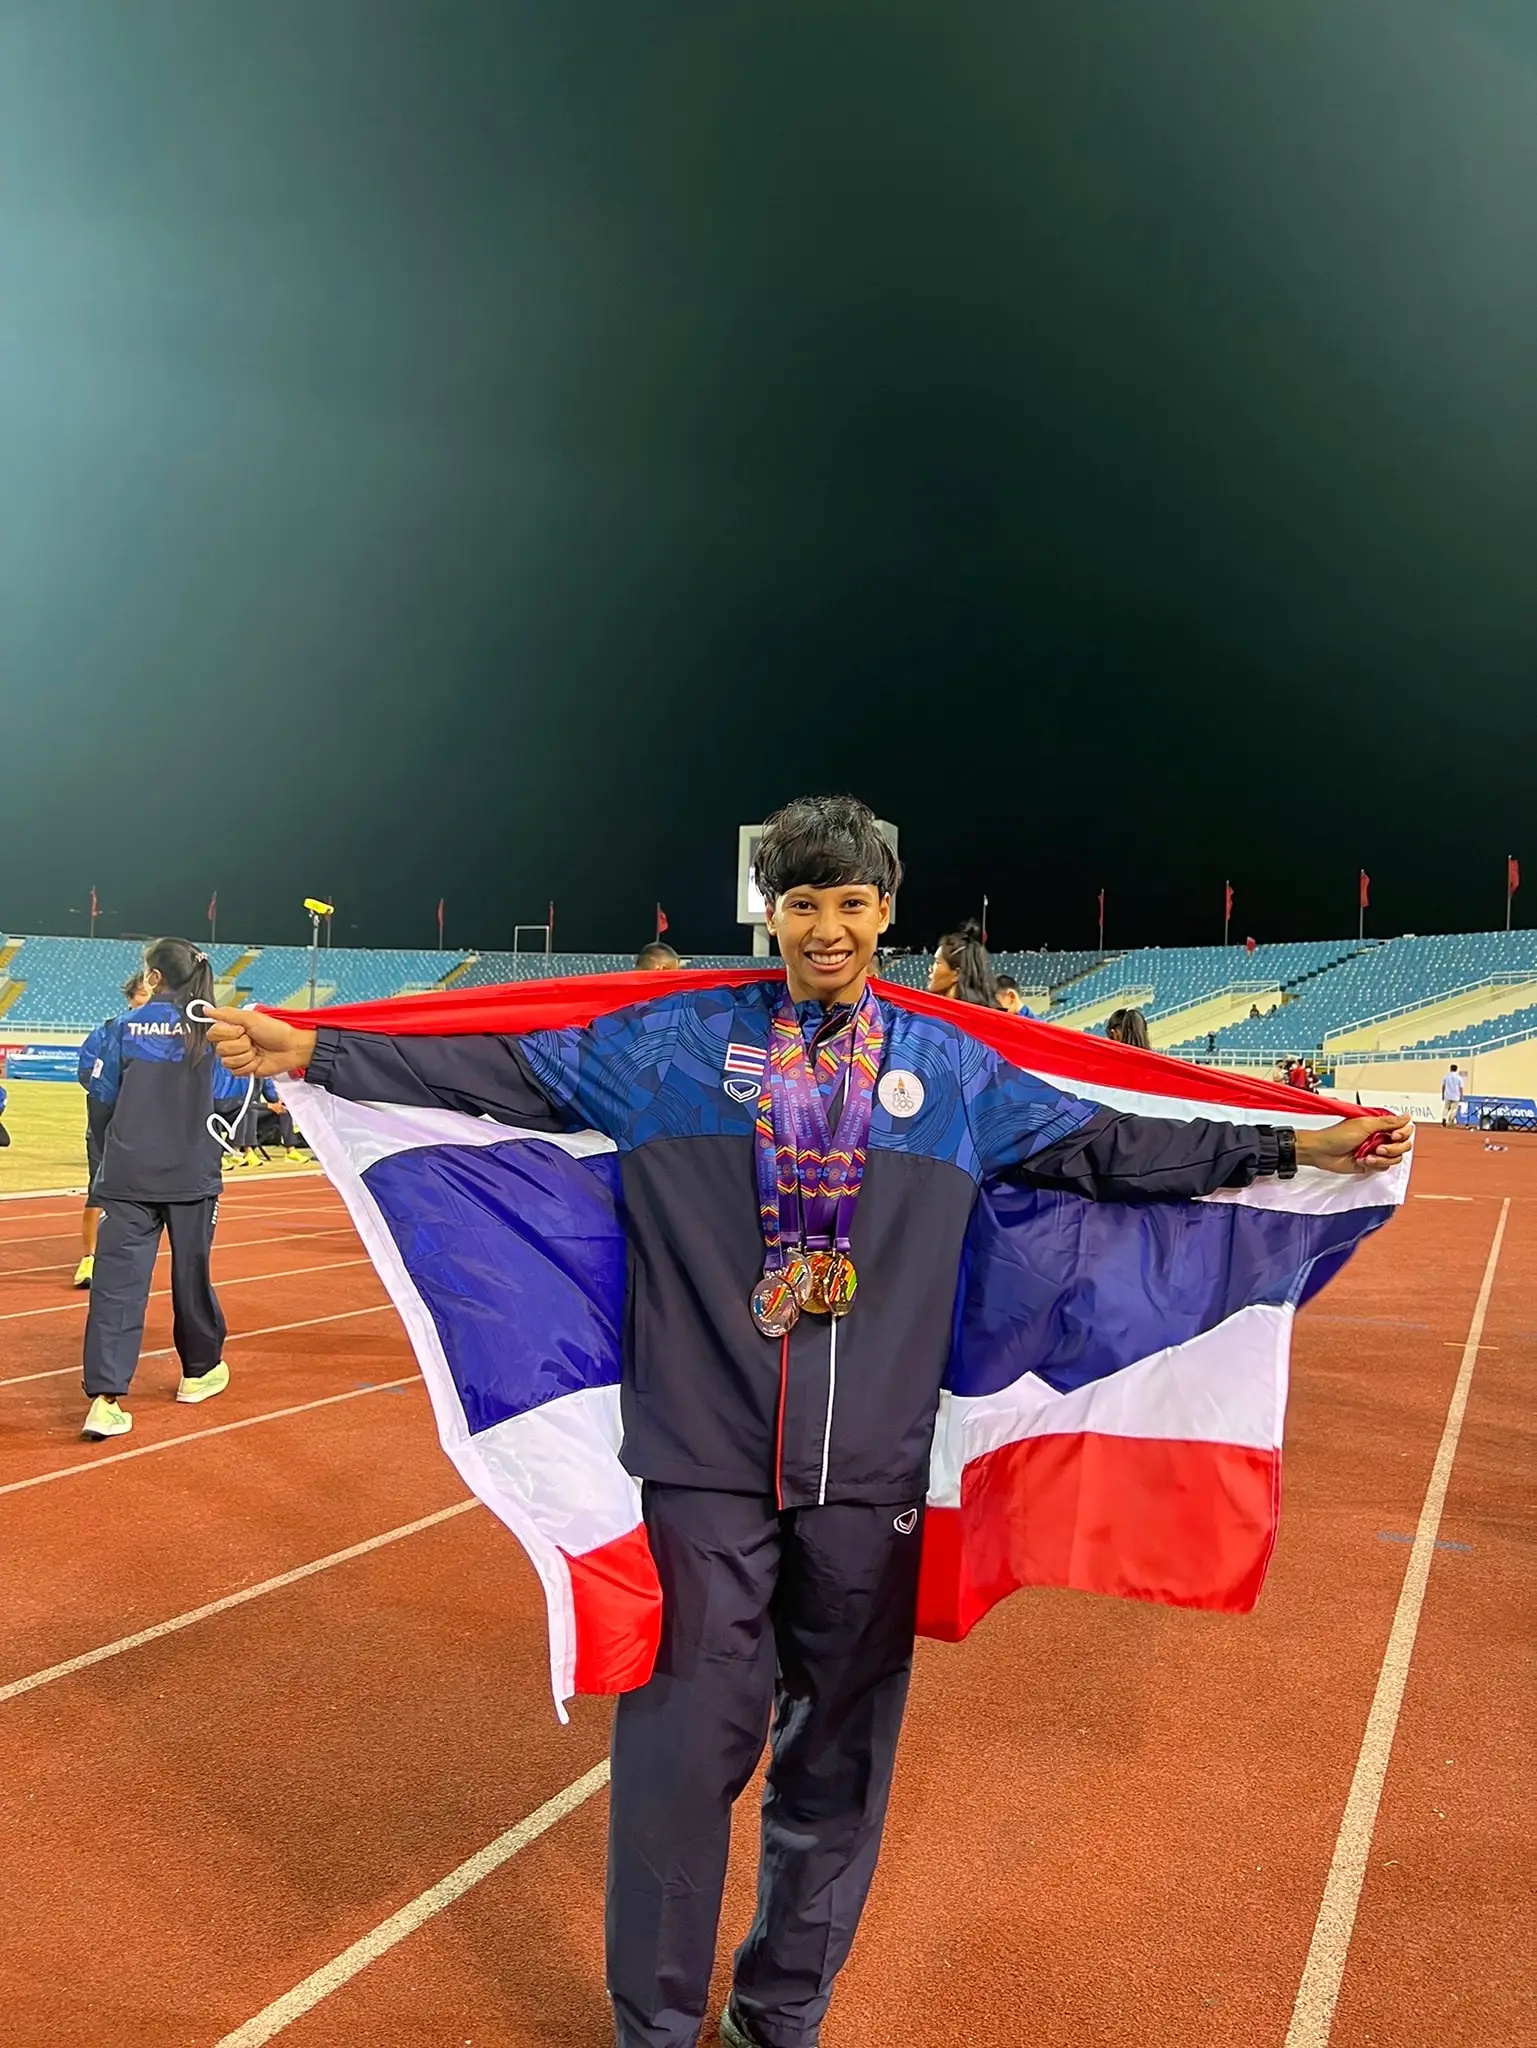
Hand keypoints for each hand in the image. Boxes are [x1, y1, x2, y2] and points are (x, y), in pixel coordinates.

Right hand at [206, 1007, 317, 1079]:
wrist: (291, 1048)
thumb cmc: (275, 1031)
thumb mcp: (251, 1017)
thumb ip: (227, 1014)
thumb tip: (207, 1011)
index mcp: (231, 1029)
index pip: (213, 1033)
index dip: (227, 1033)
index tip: (241, 1029)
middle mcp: (232, 1043)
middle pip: (220, 1049)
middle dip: (240, 1045)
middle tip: (252, 1040)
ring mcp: (238, 1057)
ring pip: (227, 1062)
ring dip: (246, 1055)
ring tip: (256, 1050)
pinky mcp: (244, 1070)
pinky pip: (236, 1071)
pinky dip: (249, 1065)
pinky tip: (257, 1060)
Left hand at [1295, 1114, 1413, 1175]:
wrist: (1321, 1152)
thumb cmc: (1336, 1136)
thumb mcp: (1364, 1125)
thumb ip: (1387, 1122)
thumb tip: (1406, 1116)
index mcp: (1379, 1125)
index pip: (1403, 1129)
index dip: (1403, 1133)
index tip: (1394, 1135)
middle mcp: (1380, 1137)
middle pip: (1403, 1145)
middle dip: (1393, 1148)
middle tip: (1378, 1147)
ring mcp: (1376, 1151)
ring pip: (1395, 1158)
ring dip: (1382, 1158)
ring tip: (1369, 1155)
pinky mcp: (1371, 1163)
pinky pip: (1384, 1167)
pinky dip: (1375, 1165)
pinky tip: (1363, 1161)